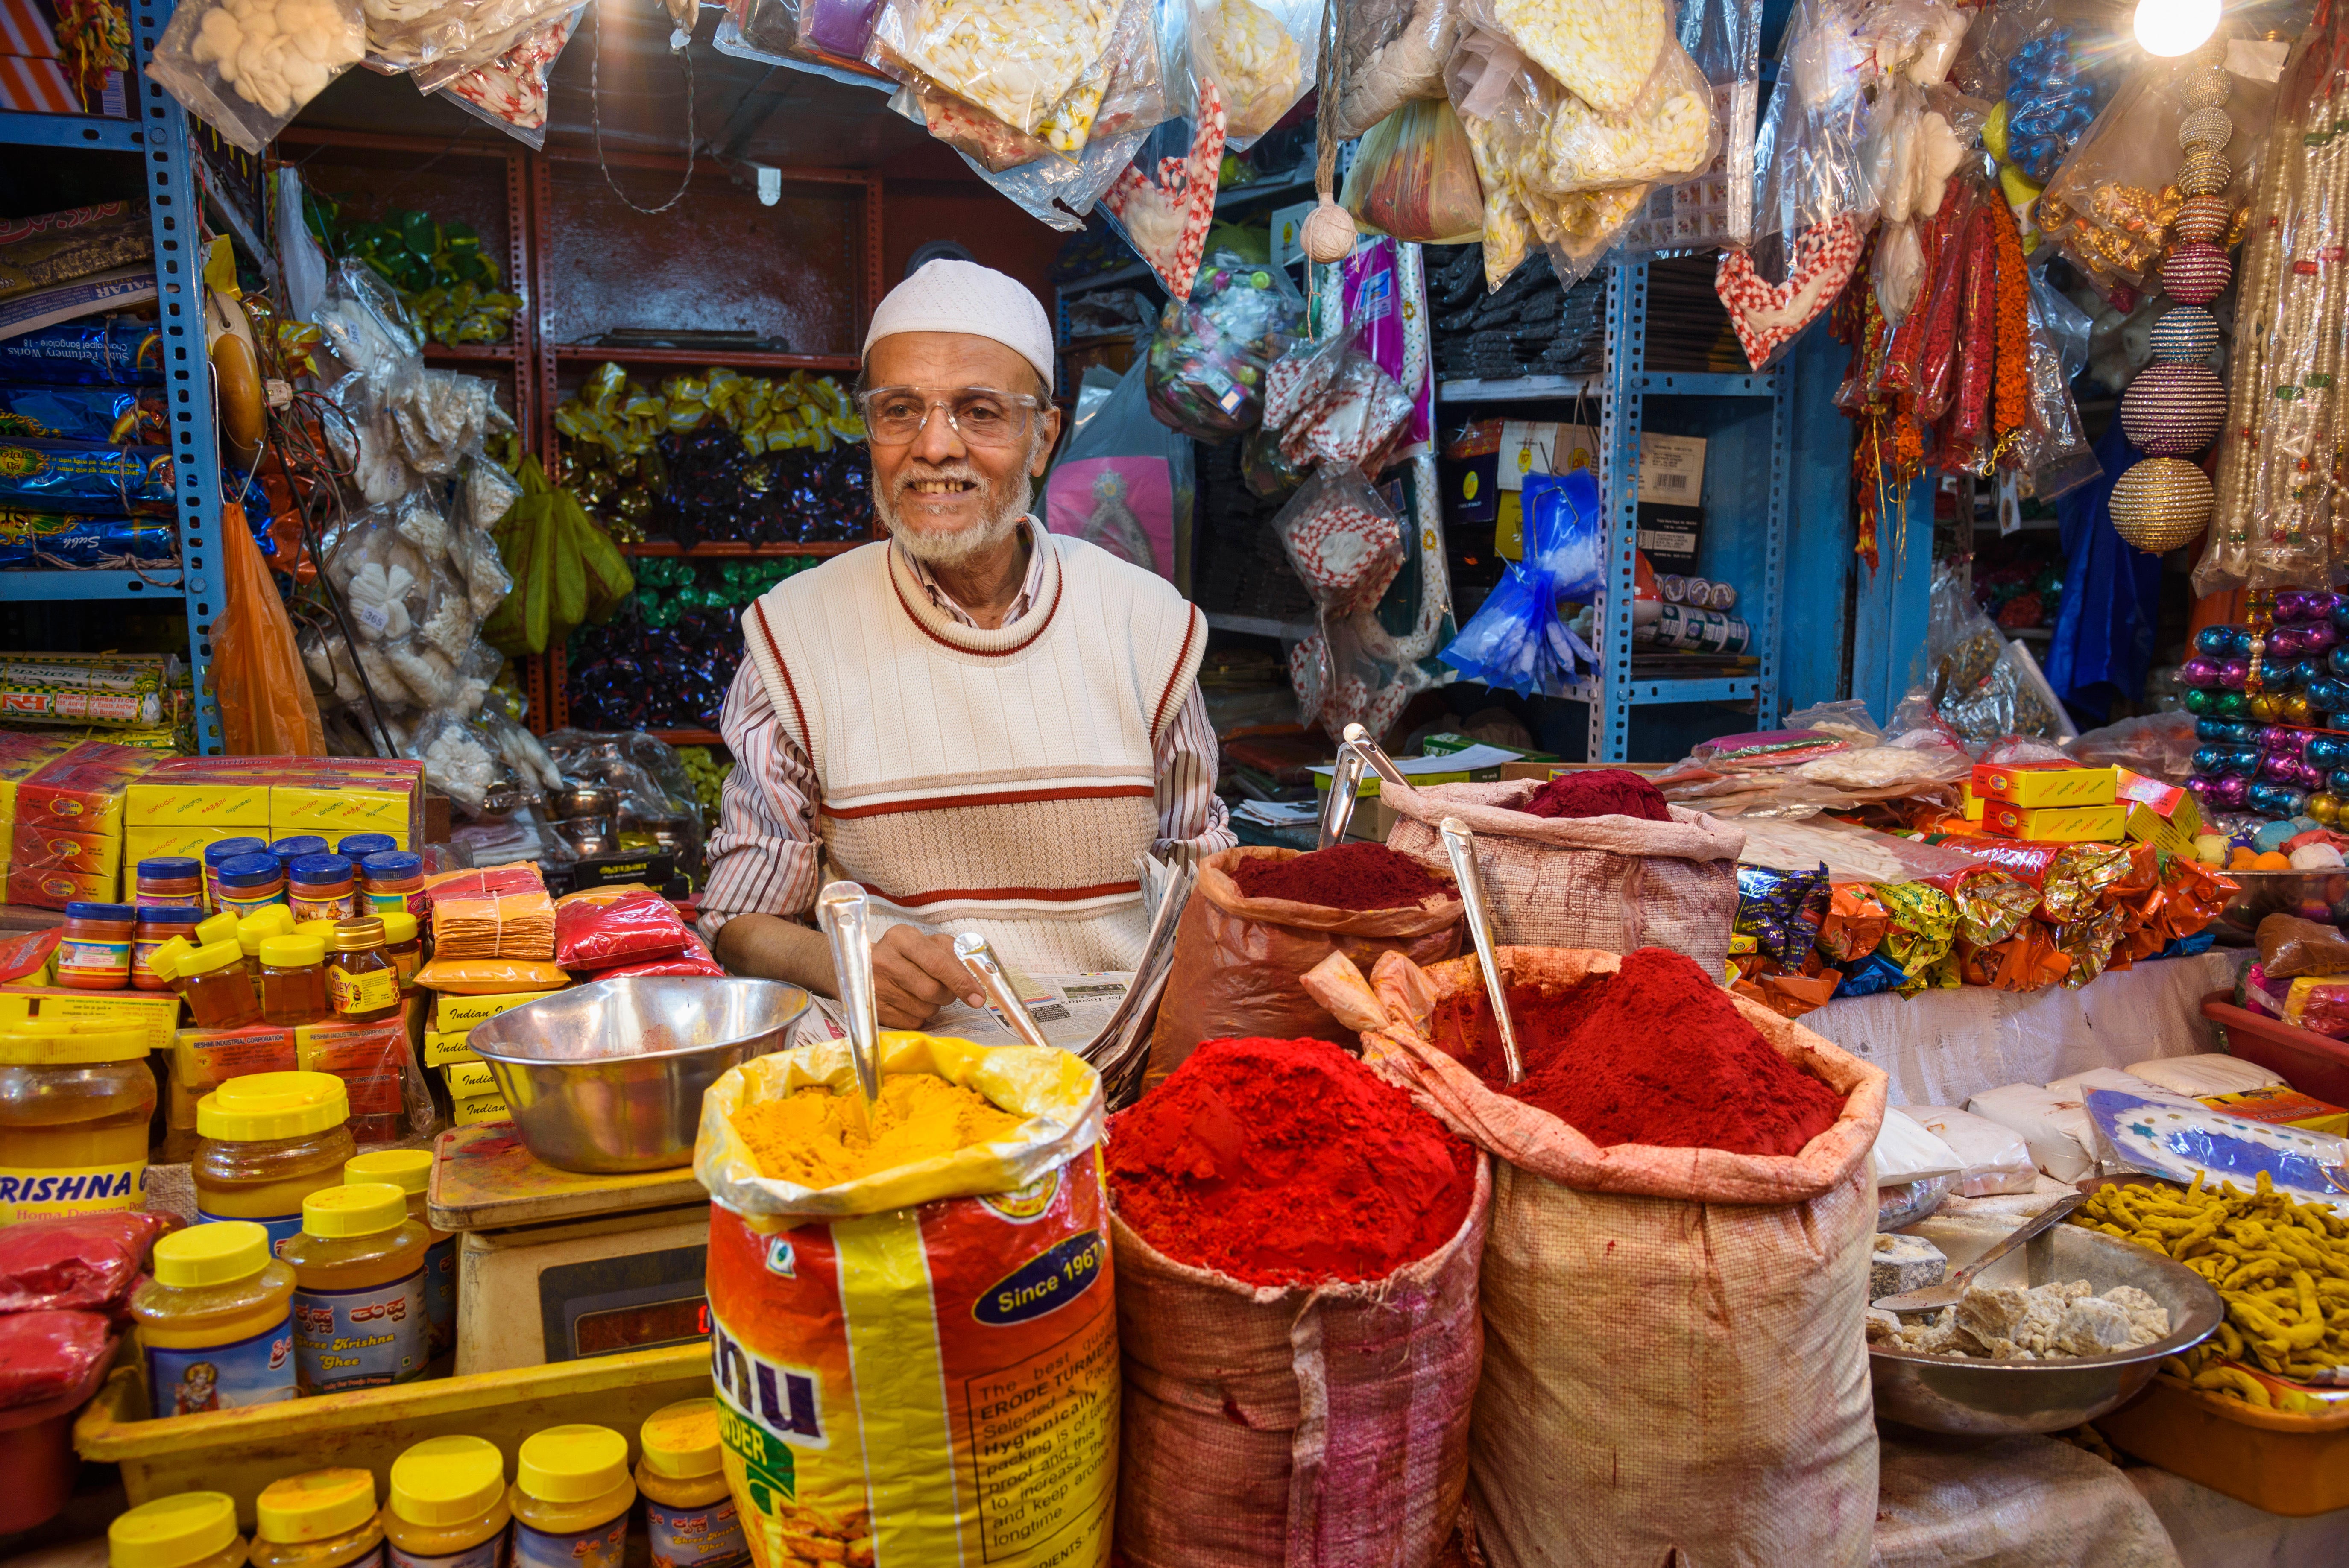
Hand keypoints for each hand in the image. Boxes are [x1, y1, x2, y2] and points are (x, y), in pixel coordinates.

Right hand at [867, 926, 984, 1027]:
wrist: (862, 966)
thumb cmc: (904, 954)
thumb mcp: (926, 943)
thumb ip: (953, 955)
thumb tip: (977, 979)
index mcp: (901, 938)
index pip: (937, 962)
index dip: (961, 981)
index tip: (978, 996)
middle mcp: (884, 961)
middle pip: (932, 990)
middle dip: (949, 994)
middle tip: (948, 990)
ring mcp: (876, 987)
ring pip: (925, 1009)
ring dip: (934, 1005)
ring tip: (922, 991)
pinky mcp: (875, 1009)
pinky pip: (913, 1022)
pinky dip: (920, 1016)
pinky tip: (910, 1002)